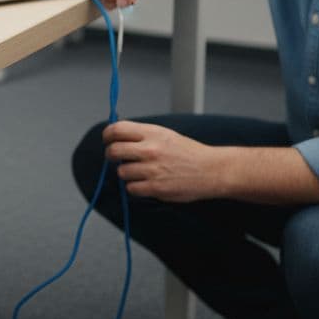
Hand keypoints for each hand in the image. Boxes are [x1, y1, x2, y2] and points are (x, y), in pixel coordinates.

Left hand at [103, 121, 220, 201]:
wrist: (211, 170)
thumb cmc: (188, 152)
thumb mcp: (165, 134)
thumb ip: (142, 134)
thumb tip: (118, 135)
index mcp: (152, 133)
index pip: (117, 129)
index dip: (107, 135)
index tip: (107, 139)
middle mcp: (150, 149)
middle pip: (113, 151)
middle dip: (111, 155)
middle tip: (117, 158)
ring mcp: (152, 169)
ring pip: (121, 172)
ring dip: (126, 173)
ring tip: (139, 171)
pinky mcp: (156, 187)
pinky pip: (131, 188)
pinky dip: (135, 187)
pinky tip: (146, 183)